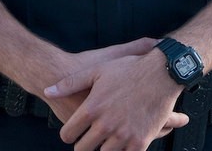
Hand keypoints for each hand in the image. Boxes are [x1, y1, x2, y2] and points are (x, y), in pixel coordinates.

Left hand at [44, 49, 187, 150]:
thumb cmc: (130, 69)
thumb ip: (70, 83)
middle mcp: (105, 125)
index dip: (69, 134)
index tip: (75, 133)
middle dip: (84, 145)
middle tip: (90, 139)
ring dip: (104, 148)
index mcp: (92, 109)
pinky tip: (123, 143)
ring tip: (107, 140)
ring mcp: (123, 135)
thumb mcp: (97, 70)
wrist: (162, 71)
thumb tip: (48, 91)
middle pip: (82, 149)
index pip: (67, 135)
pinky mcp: (140, 142)